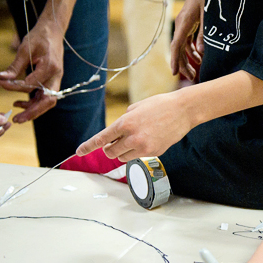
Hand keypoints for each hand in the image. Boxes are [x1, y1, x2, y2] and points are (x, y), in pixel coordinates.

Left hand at [0, 20, 64, 122]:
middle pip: (48, 100)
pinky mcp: (52, 80)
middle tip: (17, 119)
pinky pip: (45, 95)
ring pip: (48, 101)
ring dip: (34, 109)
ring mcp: (56, 79)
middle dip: (33, 111)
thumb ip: (15, 66)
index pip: (32, 84)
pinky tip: (20, 102)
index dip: (15, 87)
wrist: (54, 31)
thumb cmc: (40, 37)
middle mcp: (56, 76)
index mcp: (50, 67)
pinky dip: (34, 101)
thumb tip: (1, 78)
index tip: (0, 84)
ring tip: (18, 115)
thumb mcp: (25, 49)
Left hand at [76, 90, 191, 160]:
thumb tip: (116, 134)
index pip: (101, 139)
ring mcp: (144, 147)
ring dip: (122, 151)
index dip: (88, 146)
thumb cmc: (160, 105)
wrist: (184, 110)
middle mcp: (132, 137)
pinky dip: (137, 151)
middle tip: (114, 143)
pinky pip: (137, 156)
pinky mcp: (154, 152)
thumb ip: (123, 121)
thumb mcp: (136, 108)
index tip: (79, 152)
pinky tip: (147, 139)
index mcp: (125, 123)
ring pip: (122, 157)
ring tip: (133, 140)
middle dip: (109, 148)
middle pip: (110, 152)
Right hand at [171, 0, 207, 80]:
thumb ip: (204, 34)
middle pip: (179, 48)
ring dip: (189, 58)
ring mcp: (185, 23)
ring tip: (196, 71)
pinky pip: (187, 39)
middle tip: (191, 78)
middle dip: (183, 64)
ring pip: (183, 45)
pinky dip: (192, 49)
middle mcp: (181, 24)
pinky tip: (199, 57)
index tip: (175, 73)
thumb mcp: (209, 16)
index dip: (175, 60)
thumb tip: (199, 51)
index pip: (177, 45)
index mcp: (184, 22)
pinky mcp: (190, 22)